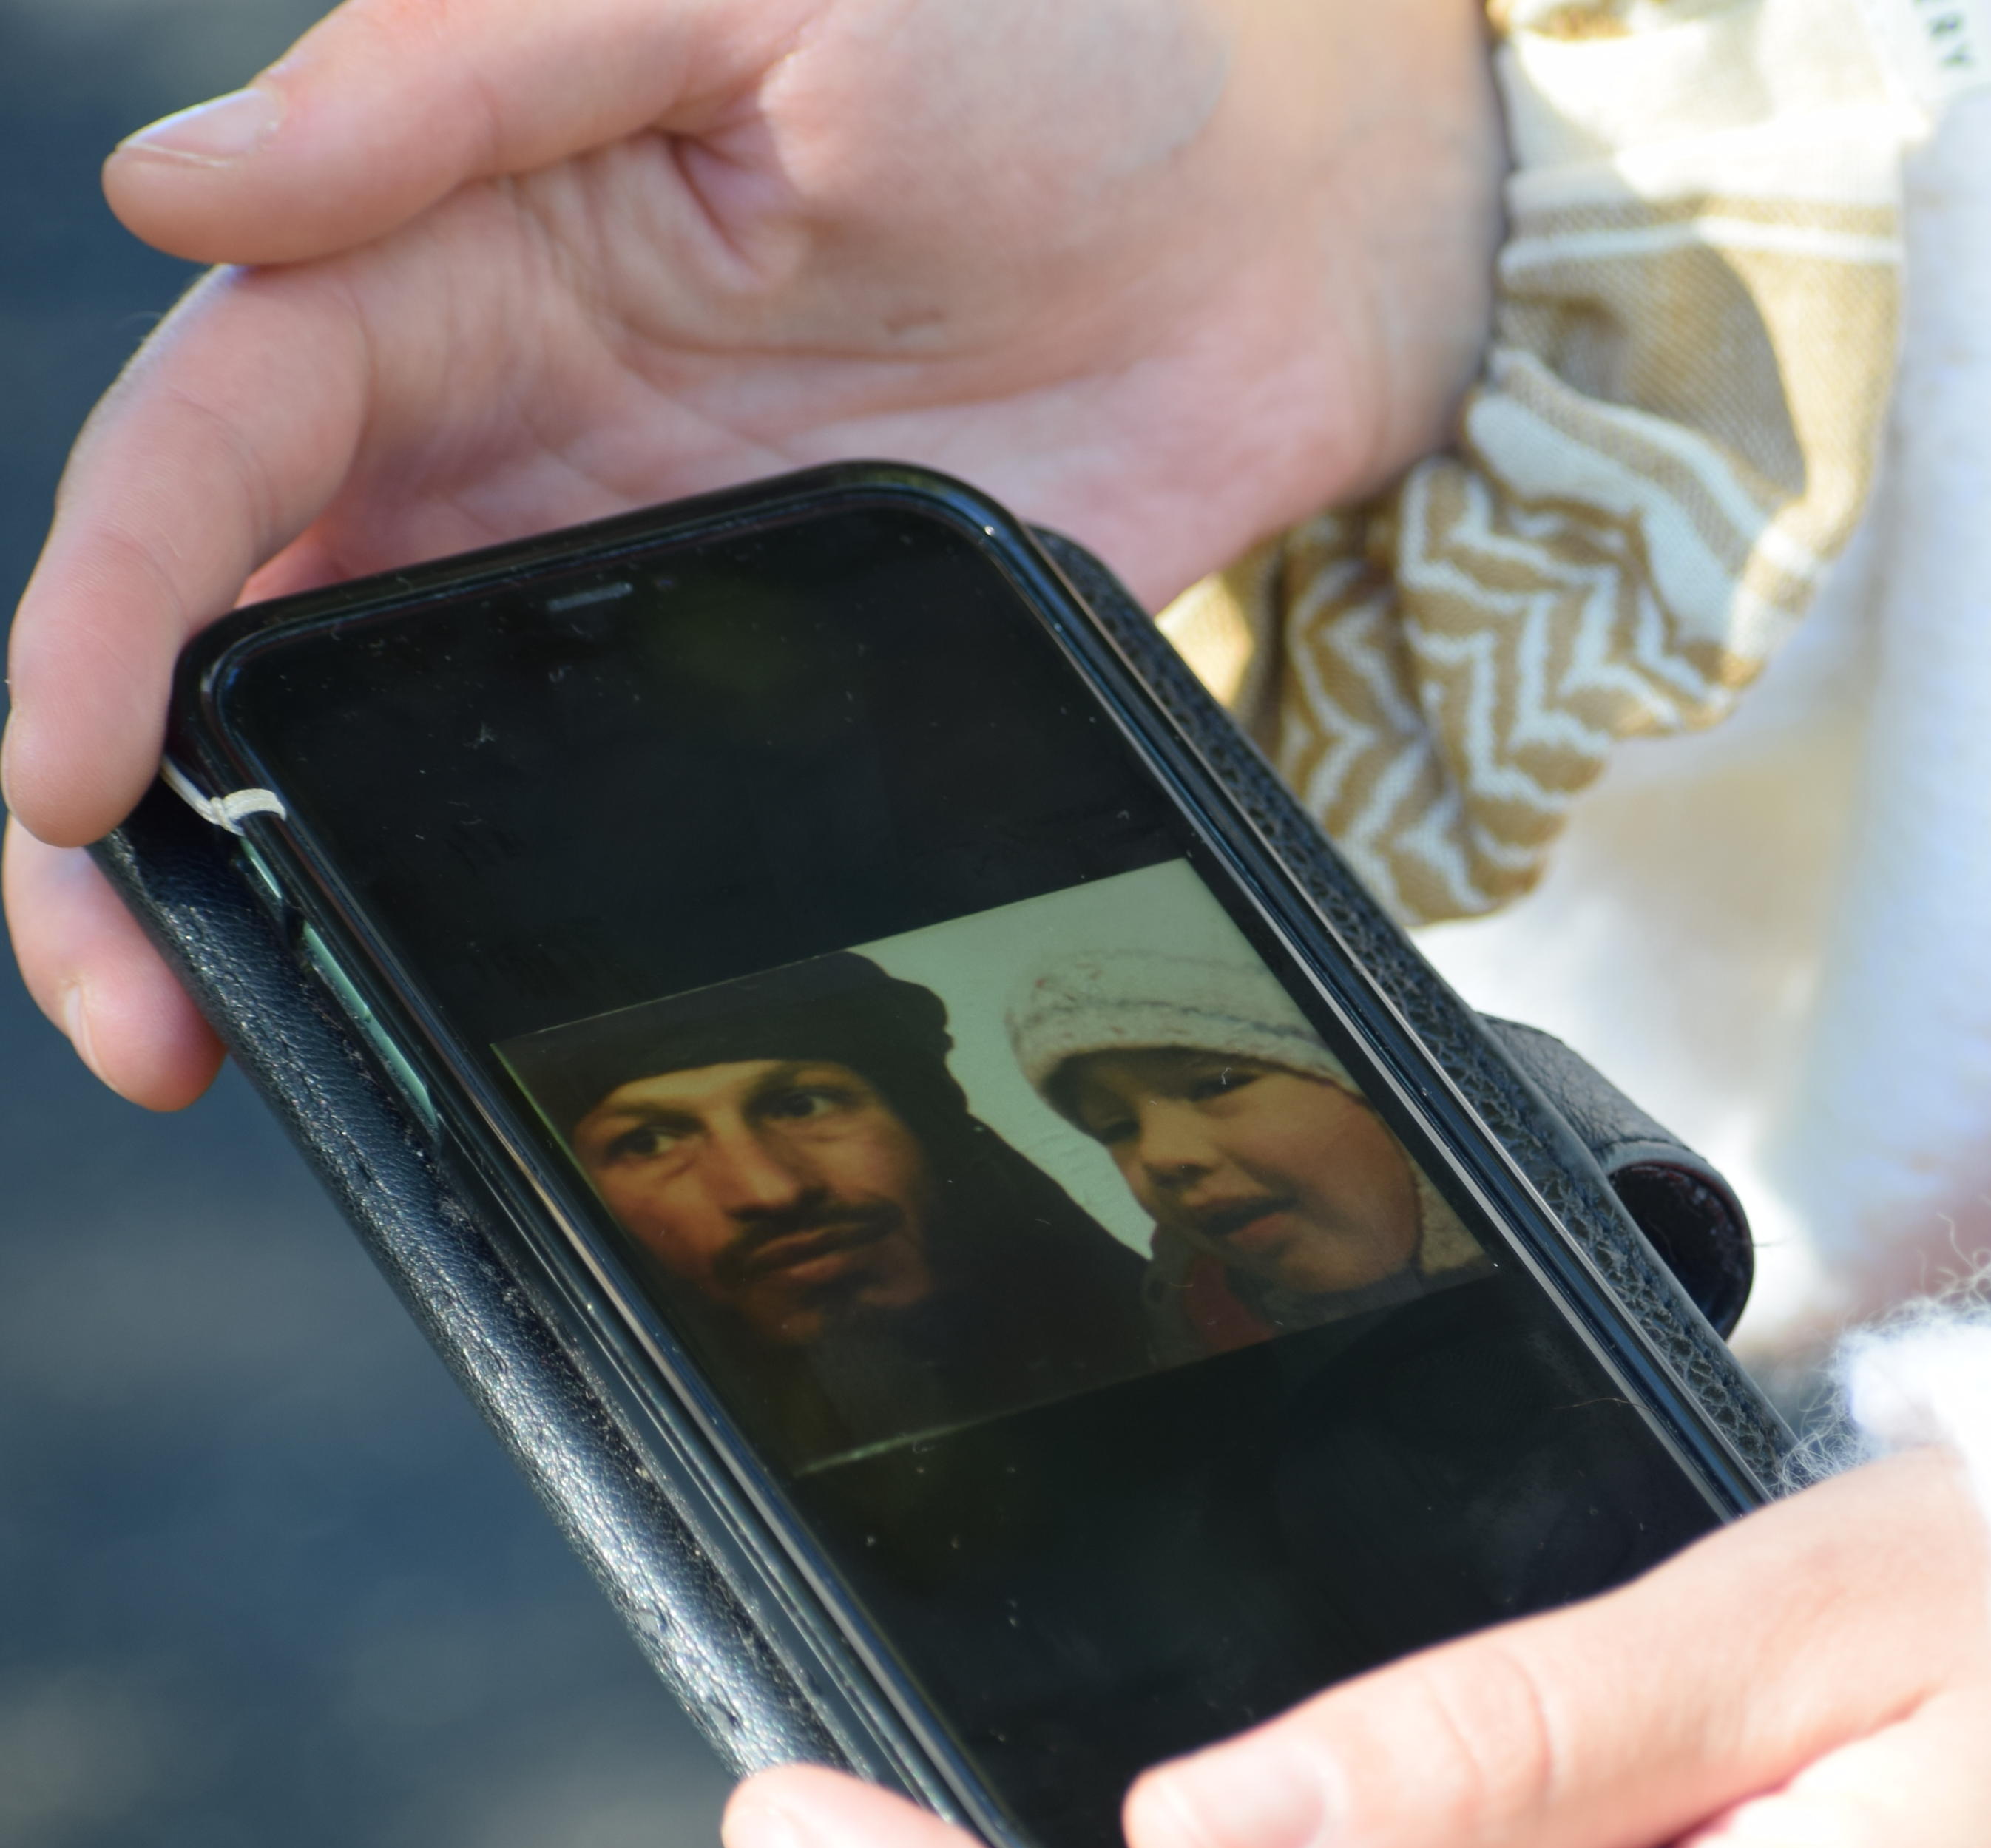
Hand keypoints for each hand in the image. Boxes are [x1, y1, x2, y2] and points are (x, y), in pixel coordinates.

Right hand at [3, 0, 1499, 1107]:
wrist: (1310, 192)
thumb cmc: (1036, 22)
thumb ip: (464, 74)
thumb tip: (183, 194)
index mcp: (440, 256)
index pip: (206, 450)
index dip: (106, 618)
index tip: (70, 780)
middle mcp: (504, 435)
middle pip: (239, 639)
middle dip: (129, 827)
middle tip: (132, 1004)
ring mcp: (640, 579)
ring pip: (390, 757)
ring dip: (294, 902)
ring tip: (237, 1046)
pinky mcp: (789, 683)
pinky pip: (631, 822)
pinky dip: (536, 923)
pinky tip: (495, 1023)